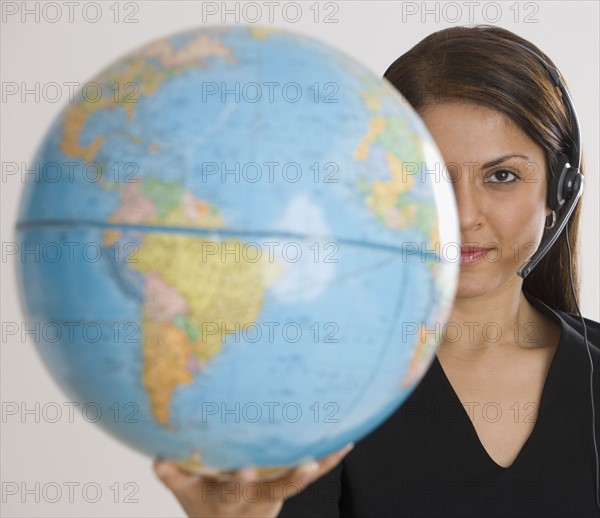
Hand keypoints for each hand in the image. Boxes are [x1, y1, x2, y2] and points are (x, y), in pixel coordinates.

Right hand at [153, 443, 353, 517]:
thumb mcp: (187, 494)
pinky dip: (330, 460)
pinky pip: (314, 473)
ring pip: (300, 482)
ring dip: (319, 467)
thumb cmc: (206, 506)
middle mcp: (259, 498)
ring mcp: (277, 494)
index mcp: (232, 499)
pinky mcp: (289, 485)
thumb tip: (158, 458)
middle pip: (276, 490)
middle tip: (306, 463)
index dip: (238, 482)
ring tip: (339, 447)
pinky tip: (347, 443)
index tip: (243, 469)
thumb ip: (174, 476)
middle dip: (290, 477)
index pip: (235, 492)